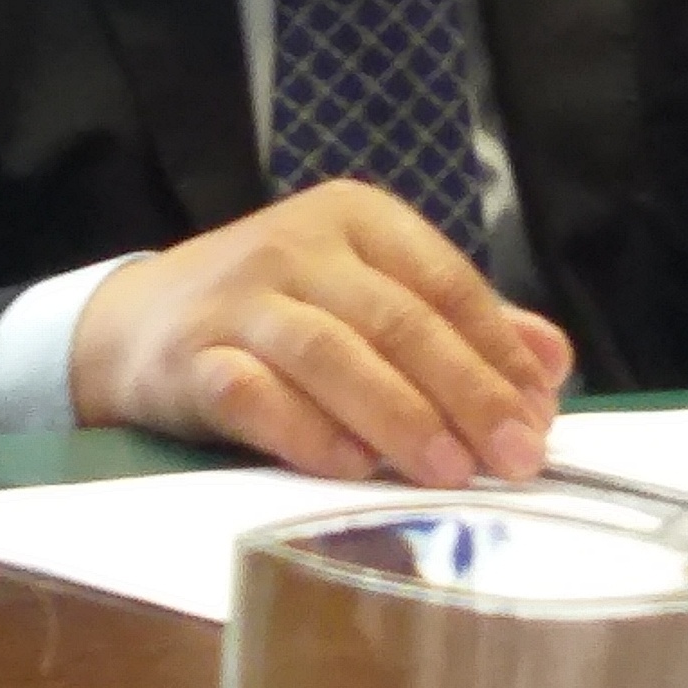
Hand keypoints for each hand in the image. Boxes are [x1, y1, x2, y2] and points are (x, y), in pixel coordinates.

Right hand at [69, 179, 571, 483]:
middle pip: (397, 318)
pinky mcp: (192, 356)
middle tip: (516, 456)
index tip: (541, 414)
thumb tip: (551, 360)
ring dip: (399, 415)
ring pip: (332, 353)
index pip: (443, 279)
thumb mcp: (365, 291)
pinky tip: (351, 467)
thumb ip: (455, 321)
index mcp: (353, 217)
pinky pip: (253, 394)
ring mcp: (240, 298)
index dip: (498, 349)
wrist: (136, 321)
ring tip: (451, 471)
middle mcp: (297, 243)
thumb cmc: (275, 309)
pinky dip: (306, 431)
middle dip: (466, 390)